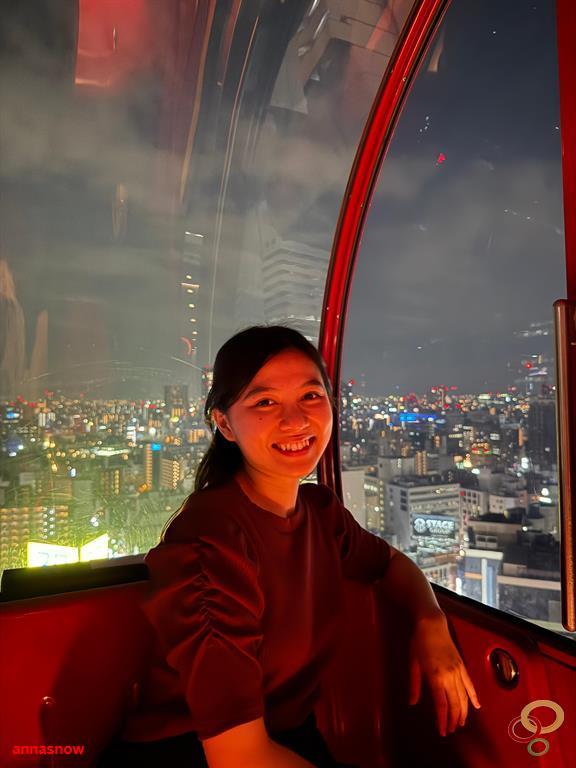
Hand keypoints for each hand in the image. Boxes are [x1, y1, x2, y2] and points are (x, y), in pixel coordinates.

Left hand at [407, 611, 480, 735]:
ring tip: (460, 723)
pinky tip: (476, 706)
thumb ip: (414, 685)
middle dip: (453, 719)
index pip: (441, 705)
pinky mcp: (462, 666)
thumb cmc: (419, 642)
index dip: (442, 720)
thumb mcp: (413, 664)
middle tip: (450, 730)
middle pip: (454, 704)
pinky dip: (474, 696)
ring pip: (464, 697)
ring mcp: (458, 671)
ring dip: (463, 712)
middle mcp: (449, 676)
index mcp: (435, 677)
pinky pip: (470, 684)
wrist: (432, 624)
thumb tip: (412, 703)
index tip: (442, 731)